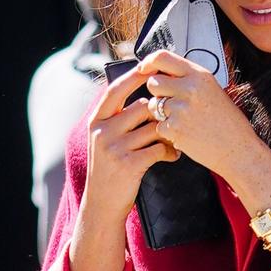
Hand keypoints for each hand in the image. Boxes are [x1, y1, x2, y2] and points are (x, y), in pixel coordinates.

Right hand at [84, 67, 180, 221]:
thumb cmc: (111, 167)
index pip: (116, 90)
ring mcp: (114, 148)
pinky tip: (172, 155)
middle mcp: (102, 131)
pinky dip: (170, 151)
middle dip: (161, 112)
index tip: (152, 68)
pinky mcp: (128, 164)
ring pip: (154, 127)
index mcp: (97, 121)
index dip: (135, 76)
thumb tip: (146, 93)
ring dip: (169, 133)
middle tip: (174, 118)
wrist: (102, 203)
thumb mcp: (106, 139)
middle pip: (142, 107)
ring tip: (174, 139)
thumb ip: (119, 117)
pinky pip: (159, 148)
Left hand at [138, 50, 260, 178]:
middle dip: (157, 92)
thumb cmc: (227, 121)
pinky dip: (168, 131)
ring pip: (153, 105)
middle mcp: (189, 88)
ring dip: (161, 113)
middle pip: (153, 82)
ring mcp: (181, 109)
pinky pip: (158, 126)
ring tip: (183, 119)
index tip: (144, 68)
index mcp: (199, 75)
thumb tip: (164, 72)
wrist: (237, 148)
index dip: (148, 62)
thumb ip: (188, 79)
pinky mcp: (175, 128)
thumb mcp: (212, 89)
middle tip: (171, 101)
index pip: (162, 57)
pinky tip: (185, 132)